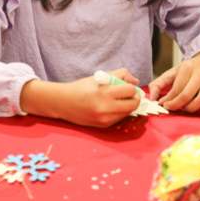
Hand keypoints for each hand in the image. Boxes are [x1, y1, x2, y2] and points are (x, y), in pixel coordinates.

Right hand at [20, 69, 139, 127]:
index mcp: (104, 92)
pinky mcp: (104, 126)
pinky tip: (112, 106)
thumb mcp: (100, 76)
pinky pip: (120, 118)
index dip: (131, 87)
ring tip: (119, 100)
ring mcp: (105, 119)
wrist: (64, 103)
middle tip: (128, 94)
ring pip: (128, 113)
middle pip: (133, 104)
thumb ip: (120, 75)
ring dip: (128, 106)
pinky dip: (120, 112)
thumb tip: (135, 81)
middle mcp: (106, 108)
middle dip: (134, 98)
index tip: (128, 86)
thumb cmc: (82, 87)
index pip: (130, 90)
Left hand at [148, 49, 199, 113]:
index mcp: (188, 68)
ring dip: (190, 108)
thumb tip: (152, 98)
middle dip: (176, 105)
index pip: (176, 88)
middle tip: (171, 108)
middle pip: (187, 95)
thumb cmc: (190, 70)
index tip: (162, 104)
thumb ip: (159, 83)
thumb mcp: (173, 72)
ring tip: (184, 108)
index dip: (168, 99)